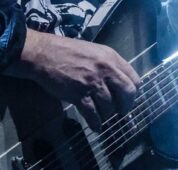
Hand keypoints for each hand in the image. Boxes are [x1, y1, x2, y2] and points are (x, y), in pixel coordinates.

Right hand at [5, 29, 139, 130]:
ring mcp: (93, 82)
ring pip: (110, 106)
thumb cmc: (67, 51)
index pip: (133, 78)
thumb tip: (118, 82)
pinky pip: (93, 114)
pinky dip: (96, 123)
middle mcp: (105, 69)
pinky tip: (96, 126)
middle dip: (126, 106)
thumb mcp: (93, 51)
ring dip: (107, 114)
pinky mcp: (79, 94)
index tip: (127, 98)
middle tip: (121, 111)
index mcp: (111, 57)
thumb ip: (108, 64)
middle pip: (128, 93)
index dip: (132, 92)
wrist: (44, 53)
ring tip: (102, 115)